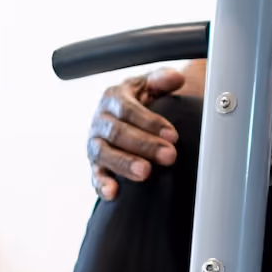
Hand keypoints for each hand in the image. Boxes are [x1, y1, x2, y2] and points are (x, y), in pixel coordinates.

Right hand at [88, 68, 183, 199]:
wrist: (126, 115)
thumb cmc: (142, 100)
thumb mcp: (150, 85)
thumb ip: (162, 79)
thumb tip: (176, 78)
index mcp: (113, 98)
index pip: (130, 110)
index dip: (151, 122)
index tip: (173, 135)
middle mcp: (100, 120)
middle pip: (118, 133)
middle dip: (145, 145)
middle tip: (169, 156)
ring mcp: (95, 143)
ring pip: (104, 153)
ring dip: (124, 164)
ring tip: (145, 173)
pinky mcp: (95, 163)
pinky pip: (95, 174)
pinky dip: (102, 184)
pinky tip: (113, 193)